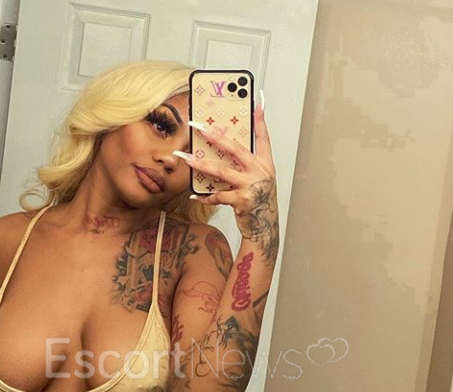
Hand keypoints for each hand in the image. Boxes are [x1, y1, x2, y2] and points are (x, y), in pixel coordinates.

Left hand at [175, 101, 278, 242]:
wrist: (264, 229)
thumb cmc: (258, 203)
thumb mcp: (258, 181)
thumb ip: (246, 165)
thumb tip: (225, 150)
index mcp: (266, 165)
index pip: (264, 138)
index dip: (260, 120)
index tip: (257, 102)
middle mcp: (260, 173)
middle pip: (235, 149)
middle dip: (215, 135)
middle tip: (198, 126)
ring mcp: (251, 187)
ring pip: (221, 171)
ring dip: (201, 164)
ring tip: (186, 158)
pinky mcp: (242, 201)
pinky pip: (218, 195)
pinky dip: (206, 196)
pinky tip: (195, 195)